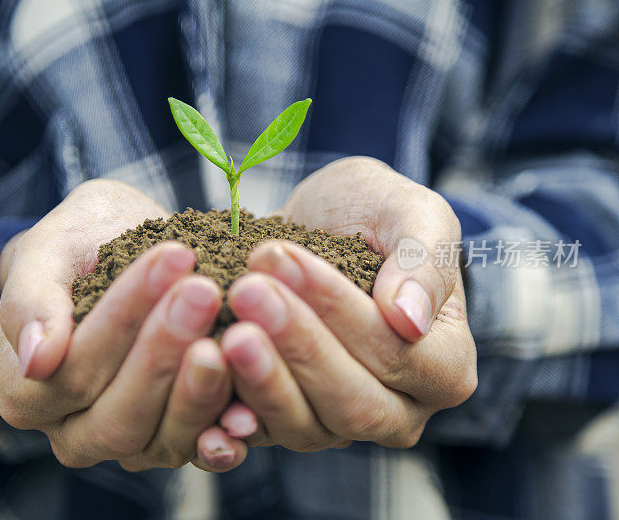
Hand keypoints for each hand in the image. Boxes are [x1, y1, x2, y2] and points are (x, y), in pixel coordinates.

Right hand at [0, 179, 245, 471]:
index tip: (172, 258)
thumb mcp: (48, 252)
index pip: (75, 367)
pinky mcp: (176, 439)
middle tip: (205, 291)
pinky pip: (202, 447)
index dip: (125, 315)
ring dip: (202, 389)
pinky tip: (251, 400)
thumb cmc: (77, 248)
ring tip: (235, 334)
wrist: (114, 252)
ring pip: (163, 439)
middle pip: (119, 414)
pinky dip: (228, 428)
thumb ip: (32, 301)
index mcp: (28, 393)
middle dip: (165, 351)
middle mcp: (74, 432)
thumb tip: (36, 360)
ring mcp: (129, 443)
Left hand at [217, 157, 476, 448]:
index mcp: (444, 366)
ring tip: (225, 327)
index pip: (396, 354)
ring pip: (304, 426)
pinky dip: (227, 416)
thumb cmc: (370, 214)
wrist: (312, 227)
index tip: (283, 259)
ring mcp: (337, 425)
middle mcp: (397, 411)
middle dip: (296, 345)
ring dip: (260, 377)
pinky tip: (202, 380)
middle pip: (352, 403)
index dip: (338, 310)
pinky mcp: (284, 424)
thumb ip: (424, 260)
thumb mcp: (409, 212)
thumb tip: (411, 320)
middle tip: (246, 292)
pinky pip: (258, 435)